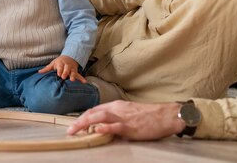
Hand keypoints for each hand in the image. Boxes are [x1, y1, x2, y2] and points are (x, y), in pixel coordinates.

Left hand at [38, 55, 85, 82]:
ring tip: (72, 80)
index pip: (60, 66)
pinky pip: (79, 75)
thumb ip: (47, 69)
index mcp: (60, 63)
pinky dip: (82, 79)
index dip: (59, 70)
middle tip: (63, 77)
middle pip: (66, 68)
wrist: (68, 58)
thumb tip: (39, 72)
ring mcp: (72, 69)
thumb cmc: (59, 62)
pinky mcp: (76, 71)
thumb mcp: (53, 64)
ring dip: (73, 75)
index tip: (58, 74)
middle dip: (65, 72)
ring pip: (73, 72)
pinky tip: (85, 82)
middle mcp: (67, 66)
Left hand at [67, 100, 183, 140]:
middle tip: (70, 130)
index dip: (84, 116)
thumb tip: (106, 127)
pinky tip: (97, 130)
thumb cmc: (150, 116)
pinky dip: (105, 128)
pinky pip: (115, 126)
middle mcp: (117, 109)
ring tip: (75, 130)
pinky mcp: (131, 126)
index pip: (95, 110)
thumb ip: (117, 118)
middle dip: (80, 121)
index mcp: (116, 106)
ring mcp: (123, 117)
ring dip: (85, 123)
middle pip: (94, 112)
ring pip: (100, 117)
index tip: (75, 124)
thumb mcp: (129, 113)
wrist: (166, 115)